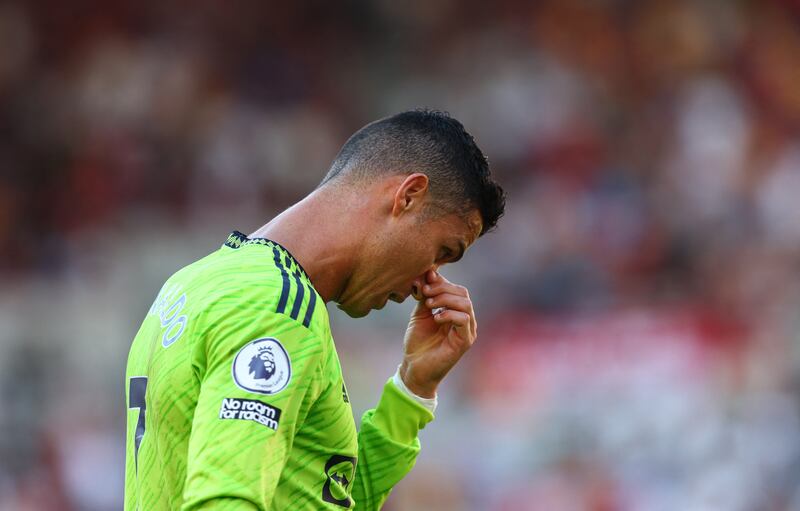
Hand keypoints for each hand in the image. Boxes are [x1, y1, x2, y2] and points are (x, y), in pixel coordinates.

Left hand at [400, 270, 477, 397]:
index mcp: (456, 312)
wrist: (414, 368)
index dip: (441, 282)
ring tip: (429, 304)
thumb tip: (430, 271)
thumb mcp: (420, 313)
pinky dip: (449, 314)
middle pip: (462, 293)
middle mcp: (466, 320)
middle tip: (425, 293)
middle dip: (442, 289)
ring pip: (465, 304)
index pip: (456, 289)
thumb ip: (426, 295)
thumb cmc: (418, 342)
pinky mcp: (465, 341)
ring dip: (445, 299)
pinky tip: (436, 318)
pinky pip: (464, 320)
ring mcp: (468, 331)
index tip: (424, 281)